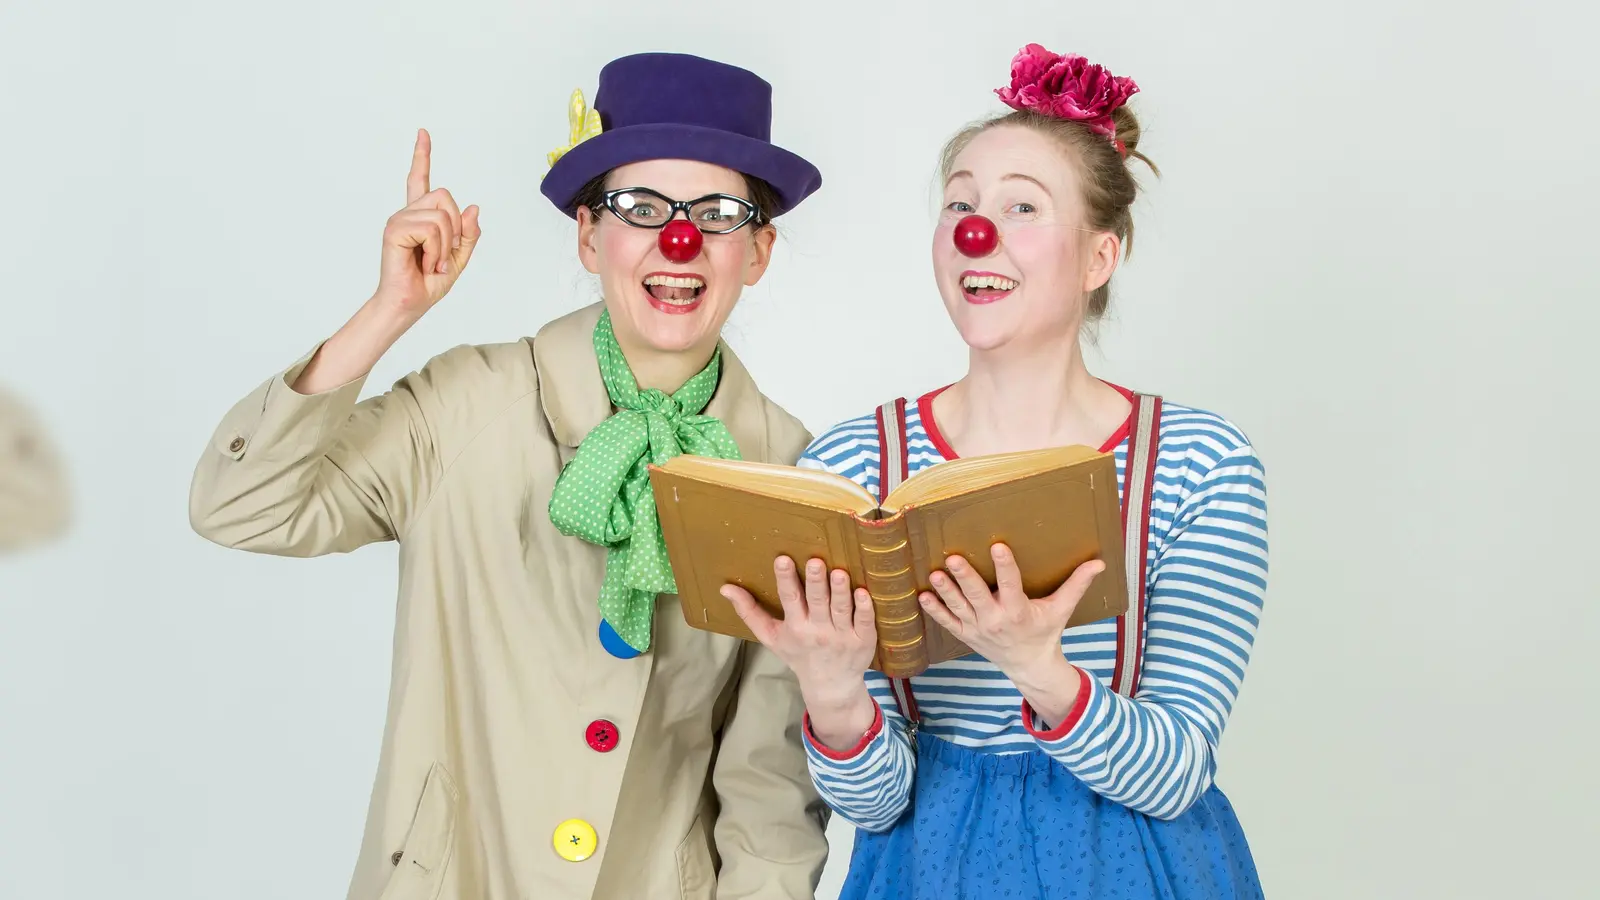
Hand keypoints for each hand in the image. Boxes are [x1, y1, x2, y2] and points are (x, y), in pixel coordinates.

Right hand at [374, 128, 481, 316]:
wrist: (409, 303)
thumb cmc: (428, 283)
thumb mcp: (458, 258)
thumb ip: (468, 234)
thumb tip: (474, 207)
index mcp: (420, 217)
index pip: (420, 180)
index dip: (422, 156)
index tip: (423, 133)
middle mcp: (407, 213)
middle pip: (446, 196)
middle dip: (456, 227)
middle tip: (444, 254)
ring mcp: (399, 219)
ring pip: (442, 215)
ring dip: (445, 245)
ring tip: (432, 262)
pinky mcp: (395, 229)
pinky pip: (432, 229)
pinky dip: (436, 251)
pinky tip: (424, 262)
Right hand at [722, 556, 875, 706]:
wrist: (830, 685)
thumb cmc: (798, 654)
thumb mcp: (770, 636)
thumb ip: (749, 611)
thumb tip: (725, 587)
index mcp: (795, 627)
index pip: (789, 600)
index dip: (786, 579)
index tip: (783, 558)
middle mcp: (818, 631)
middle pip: (817, 602)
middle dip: (816, 582)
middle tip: (815, 561)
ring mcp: (843, 636)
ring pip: (841, 610)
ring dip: (840, 591)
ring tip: (839, 572)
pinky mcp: (863, 640)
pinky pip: (865, 622)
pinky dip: (865, 608)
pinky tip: (864, 591)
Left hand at [919, 543, 1105, 679]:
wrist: (1029, 666)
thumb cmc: (1045, 632)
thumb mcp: (1061, 609)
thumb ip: (1076, 584)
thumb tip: (1099, 562)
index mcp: (1019, 611)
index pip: (1012, 585)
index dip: (1005, 566)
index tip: (998, 546)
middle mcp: (996, 620)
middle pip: (978, 596)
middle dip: (965, 578)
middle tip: (953, 558)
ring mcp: (978, 629)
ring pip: (958, 608)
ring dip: (945, 592)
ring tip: (934, 573)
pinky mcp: (965, 635)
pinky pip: (947, 623)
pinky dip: (934, 611)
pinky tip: (921, 596)